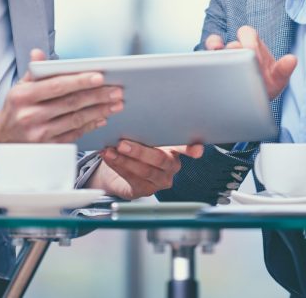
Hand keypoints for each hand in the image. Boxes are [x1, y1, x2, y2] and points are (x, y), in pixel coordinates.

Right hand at [0, 49, 123, 150]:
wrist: (1, 139)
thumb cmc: (15, 109)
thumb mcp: (18, 88)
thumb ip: (33, 71)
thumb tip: (38, 53)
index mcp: (24, 96)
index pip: (57, 86)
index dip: (80, 81)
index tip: (99, 76)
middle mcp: (30, 115)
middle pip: (71, 103)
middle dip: (98, 96)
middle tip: (116, 90)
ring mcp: (39, 134)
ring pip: (76, 119)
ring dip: (99, 111)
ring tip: (115, 103)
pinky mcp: (47, 147)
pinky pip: (74, 134)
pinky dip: (90, 125)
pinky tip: (102, 117)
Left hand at [88, 141, 203, 198]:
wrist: (124, 167)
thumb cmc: (140, 145)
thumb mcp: (146, 136)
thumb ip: (147, 130)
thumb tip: (133, 116)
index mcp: (175, 149)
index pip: (186, 147)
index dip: (191, 149)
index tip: (196, 150)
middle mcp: (171, 166)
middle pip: (159, 159)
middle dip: (139, 151)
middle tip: (123, 143)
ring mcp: (160, 180)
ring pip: (144, 170)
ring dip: (124, 160)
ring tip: (110, 150)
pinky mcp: (146, 190)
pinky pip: (132, 178)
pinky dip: (118, 166)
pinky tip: (109, 157)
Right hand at [205, 25, 296, 99]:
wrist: (251, 101)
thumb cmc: (265, 86)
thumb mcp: (277, 80)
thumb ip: (284, 70)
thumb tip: (292, 59)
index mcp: (254, 45)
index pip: (248, 34)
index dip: (250, 42)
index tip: (254, 58)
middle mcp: (238, 47)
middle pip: (233, 40)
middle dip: (238, 48)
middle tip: (242, 61)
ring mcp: (225, 56)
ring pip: (218, 46)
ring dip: (219, 49)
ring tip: (219, 53)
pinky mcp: (215, 64)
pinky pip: (207, 53)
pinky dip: (208, 52)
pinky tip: (210, 58)